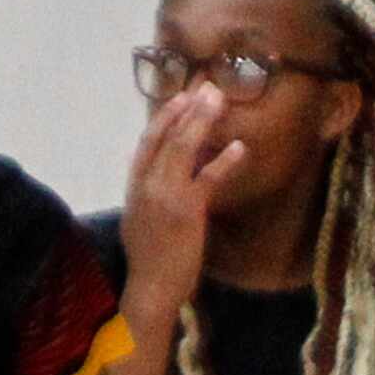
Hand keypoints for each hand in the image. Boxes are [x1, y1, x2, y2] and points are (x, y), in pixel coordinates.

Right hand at [117, 85, 241, 327]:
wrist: (151, 287)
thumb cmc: (149, 258)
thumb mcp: (138, 218)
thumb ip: (144, 191)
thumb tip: (149, 166)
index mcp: (134, 186)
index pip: (147, 141)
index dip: (165, 116)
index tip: (181, 97)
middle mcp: (146, 185)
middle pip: (167, 136)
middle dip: (188, 108)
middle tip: (207, 87)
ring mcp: (165, 195)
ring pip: (183, 147)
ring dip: (202, 120)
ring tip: (219, 100)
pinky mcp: (187, 210)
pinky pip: (208, 177)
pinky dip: (225, 161)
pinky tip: (240, 148)